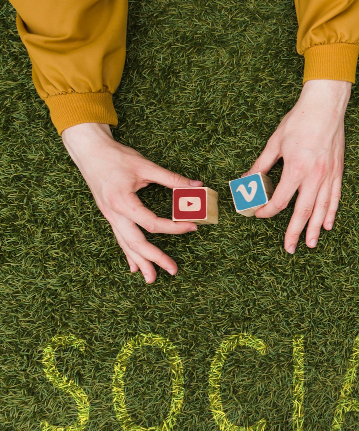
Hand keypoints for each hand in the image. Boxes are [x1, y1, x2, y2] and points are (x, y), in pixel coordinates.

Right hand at [61, 123, 199, 282]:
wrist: (89, 151)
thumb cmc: (116, 157)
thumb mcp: (146, 166)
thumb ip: (172, 179)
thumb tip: (197, 186)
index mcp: (123, 202)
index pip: (152, 223)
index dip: (174, 228)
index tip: (193, 227)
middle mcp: (114, 213)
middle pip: (136, 242)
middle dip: (155, 258)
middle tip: (173, 270)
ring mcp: (109, 216)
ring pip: (125, 244)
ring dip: (140, 262)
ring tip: (152, 279)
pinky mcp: (109, 215)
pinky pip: (120, 238)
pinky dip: (128, 253)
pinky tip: (134, 267)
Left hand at [246, 79, 348, 252]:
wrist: (326, 107)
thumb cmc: (299, 121)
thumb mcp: (274, 142)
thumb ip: (261, 166)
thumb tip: (245, 182)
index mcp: (296, 169)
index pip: (280, 200)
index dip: (267, 210)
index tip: (258, 213)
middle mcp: (315, 176)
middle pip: (304, 212)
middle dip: (295, 232)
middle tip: (290, 248)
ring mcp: (329, 176)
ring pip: (322, 209)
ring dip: (315, 228)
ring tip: (310, 243)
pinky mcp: (338, 172)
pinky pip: (335, 197)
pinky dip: (331, 213)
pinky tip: (327, 225)